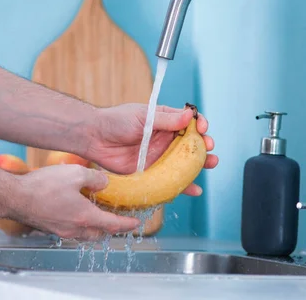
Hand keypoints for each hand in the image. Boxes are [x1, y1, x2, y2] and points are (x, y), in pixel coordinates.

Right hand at [10, 164, 139, 239]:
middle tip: (118, 220)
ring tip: (98, 215)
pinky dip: (79, 223)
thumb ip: (94, 179)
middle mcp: (74, 228)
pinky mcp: (49, 227)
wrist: (13, 197)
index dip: (126, 224)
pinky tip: (76, 210)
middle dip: (110, 228)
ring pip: (84, 233)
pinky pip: (70, 229)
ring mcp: (60, 230)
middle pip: (99, 233)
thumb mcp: (75, 174)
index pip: (112, 225)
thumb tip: (103, 184)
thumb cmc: (43, 186)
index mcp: (84, 217)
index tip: (135, 223)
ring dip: (94, 227)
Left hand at [84, 103, 217, 195]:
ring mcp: (160, 157)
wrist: (94, 138)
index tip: (203, 128)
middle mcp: (166, 139)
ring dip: (200, 164)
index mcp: (165, 121)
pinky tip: (195, 190)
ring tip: (211, 164)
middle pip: (192, 144)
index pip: (190, 122)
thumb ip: (166, 119)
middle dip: (205, 146)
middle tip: (210, 148)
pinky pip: (171, 181)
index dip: (200, 125)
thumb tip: (190, 116)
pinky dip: (184, 186)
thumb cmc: (116, 121)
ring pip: (185, 163)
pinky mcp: (152, 173)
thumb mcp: (143, 116)